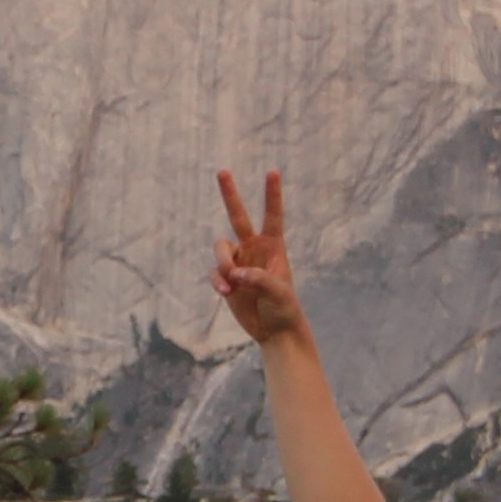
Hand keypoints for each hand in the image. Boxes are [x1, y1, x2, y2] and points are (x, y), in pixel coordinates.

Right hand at [212, 168, 308, 345]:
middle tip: (222, 170)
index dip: (272, 194)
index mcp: (274, 246)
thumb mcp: (279, 293)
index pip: (272, 215)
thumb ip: (259, 279)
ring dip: (223, 263)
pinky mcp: (226, 278)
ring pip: (220, 247)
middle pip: (238, 215)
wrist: (275, 331)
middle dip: (230, 194)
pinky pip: (215, 272)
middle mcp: (254, 248)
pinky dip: (218, 281)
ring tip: (231, 284)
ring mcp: (239, 261)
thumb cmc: (284, 308)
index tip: (272, 171)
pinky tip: (226, 293)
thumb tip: (236, 274)